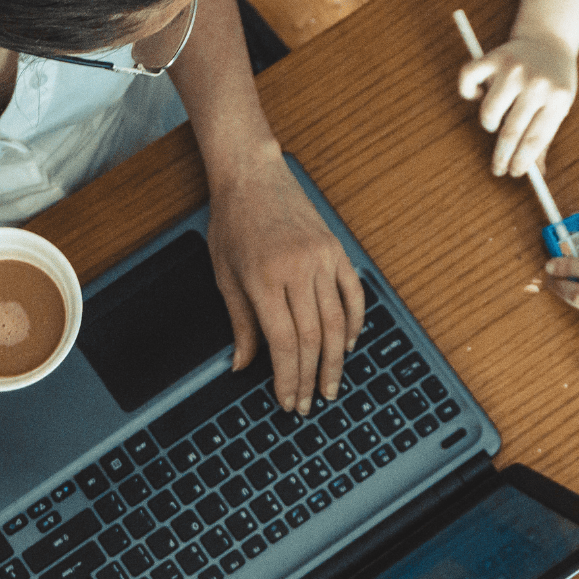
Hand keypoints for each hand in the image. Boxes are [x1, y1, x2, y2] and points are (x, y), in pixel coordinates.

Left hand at [206, 151, 365, 413]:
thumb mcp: (224, 275)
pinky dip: (354, 323)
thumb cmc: (232, 223)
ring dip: (335, 361)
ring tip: (330, 386)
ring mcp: (322, 258)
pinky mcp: (337, 249)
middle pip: (312, 338)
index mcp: (263, 278)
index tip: (288, 401)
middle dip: (310, 377)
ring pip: (337, 322)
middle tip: (309, 404)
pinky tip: (347, 346)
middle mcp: (297, 269)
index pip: (284, 343)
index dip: (288, 378)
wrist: (252, 175)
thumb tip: (242, 366)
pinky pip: (353, 295)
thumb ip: (239, 323)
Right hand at [458, 36, 576, 176]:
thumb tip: (537, 173)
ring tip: (496, 120)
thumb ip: (544, 138)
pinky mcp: (494, 57)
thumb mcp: (558, 106)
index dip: (522, 161)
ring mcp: (514, 68)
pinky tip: (478, 94)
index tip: (513, 173)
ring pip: (489, 112)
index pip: (535, 139)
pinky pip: (468, 80)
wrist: (550, 39)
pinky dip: (469, 92)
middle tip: (498, 169)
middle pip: (512, 131)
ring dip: (489, 123)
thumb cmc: (553, 81)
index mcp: (558, 98)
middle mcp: (536, 83)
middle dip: (502, 156)